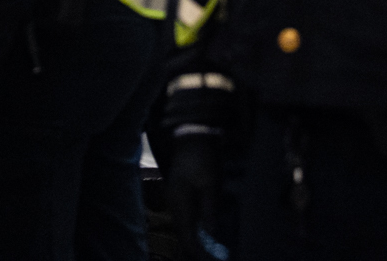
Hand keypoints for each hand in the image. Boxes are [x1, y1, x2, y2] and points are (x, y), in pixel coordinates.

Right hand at [166, 129, 223, 260]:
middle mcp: (174, 203)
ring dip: (194, 239)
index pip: (186, 236)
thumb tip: (211, 235)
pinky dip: (194, 228)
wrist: (191, 137)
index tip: (211, 258)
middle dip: (196, 249)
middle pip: (182, 235)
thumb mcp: (211, 184)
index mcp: (179, 202)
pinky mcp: (179, 195)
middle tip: (213, 256)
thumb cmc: (202, 158)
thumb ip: (210, 210)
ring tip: (210, 250)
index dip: (197, 251)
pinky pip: (185, 219)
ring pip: (183, 227)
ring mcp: (175, 199)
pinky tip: (205, 233)